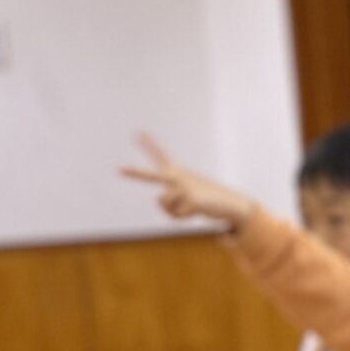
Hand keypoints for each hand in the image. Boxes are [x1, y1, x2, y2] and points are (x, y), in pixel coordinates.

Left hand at [120, 134, 253, 229]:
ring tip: (188, 205)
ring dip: (173, 209)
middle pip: (151, 176)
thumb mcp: (185, 198)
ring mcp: (184, 187)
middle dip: (135, 173)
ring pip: (162, 203)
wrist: (230, 203)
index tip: (138, 133)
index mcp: (177, 172)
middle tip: (119, 170)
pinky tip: (195, 210)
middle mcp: (177, 177)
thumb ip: (167, 201)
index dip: (149, 144)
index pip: (161, 155)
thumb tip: (158, 200)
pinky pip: (175, 215)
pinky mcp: (191, 199)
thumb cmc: (206, 199)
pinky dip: (183, 217)